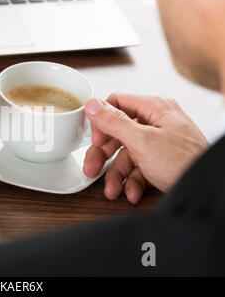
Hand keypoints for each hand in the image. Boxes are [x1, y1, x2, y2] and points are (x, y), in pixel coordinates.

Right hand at [83, 94, 208, 203]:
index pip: (117, 104)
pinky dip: (132, 182)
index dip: (102, 122)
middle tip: (91, 168)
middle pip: (117, 133)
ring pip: (125, 155)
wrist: (205, 191)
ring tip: (112, 190)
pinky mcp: (160, 163)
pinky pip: (138, 169)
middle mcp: (156, 123)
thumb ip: (114, 122)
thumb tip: (92, 104)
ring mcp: (158, 144)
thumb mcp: (142, 141)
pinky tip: (133, 193)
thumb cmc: (184, 163)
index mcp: (154, 109)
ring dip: (116, 175)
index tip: (95, 140)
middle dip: (103, 155)